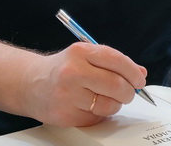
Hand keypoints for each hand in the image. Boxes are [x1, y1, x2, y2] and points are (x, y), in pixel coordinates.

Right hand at [20, 42, 147, 126]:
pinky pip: (96, 118)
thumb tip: (140, 73)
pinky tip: (88, 106)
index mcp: (80, 52)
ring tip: (104, 99)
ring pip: (109, 105)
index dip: (133, 72)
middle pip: (116, 85)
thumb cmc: (62, 70)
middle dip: (128, 92)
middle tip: (128, 93)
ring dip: (114, 105)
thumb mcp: (85, 57)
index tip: (139, 80)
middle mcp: (73, 72)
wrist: (30, 84)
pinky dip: (99, 115)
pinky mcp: (66, 115)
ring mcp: (68, 95)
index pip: (116, 60)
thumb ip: (112, 63)